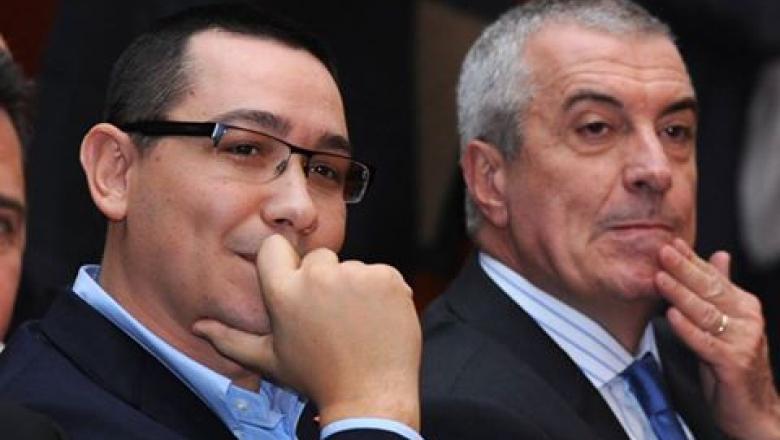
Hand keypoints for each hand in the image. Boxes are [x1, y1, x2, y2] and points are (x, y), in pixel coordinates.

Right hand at [193, 234, 420, 428]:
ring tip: (356, 323)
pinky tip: (377, 320)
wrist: (370, 395)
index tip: (296, 280)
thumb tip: (200, 326)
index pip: (276, 247)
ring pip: (352, 268)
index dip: (286, 262)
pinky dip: (382, 293)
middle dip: (325, 280)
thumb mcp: (270, 359)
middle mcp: (318, 277)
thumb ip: (231, 339)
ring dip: (356, 288)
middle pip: (319, 258)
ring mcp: (355, 275)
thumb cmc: (318, 378)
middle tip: (331, 317)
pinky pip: (381, 274)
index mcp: (284, 292)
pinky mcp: (386, 278)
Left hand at [655, 238, 779, 438]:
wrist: (753, 409)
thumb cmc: (732, 364)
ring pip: (706, 313)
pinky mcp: (734, 363)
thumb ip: (722, 289)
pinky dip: (687, 329)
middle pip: (710, 290)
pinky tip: (671, 316)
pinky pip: (706, 343)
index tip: (670, 243)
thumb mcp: (725, 322)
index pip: (713, 277)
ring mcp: (743, 341)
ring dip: (681, 295)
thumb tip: (719, 255)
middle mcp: (747, 319)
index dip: (691, 259)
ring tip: (660, 278)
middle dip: (683, 269)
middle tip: (661, 251)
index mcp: (744, 305)